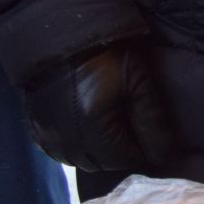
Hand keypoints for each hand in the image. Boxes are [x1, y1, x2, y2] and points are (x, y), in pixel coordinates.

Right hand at [22, 39, 178, 172]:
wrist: (62, 39)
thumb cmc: (106, 56)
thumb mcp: (137, 82)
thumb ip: (151, 121)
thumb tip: (166, 155)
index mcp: (93, 128)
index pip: (125, 159)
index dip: (142, 152)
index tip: (153, 139)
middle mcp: (67, 141)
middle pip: (102, 164)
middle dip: (122, 153)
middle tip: (134, 132)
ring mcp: (47, 138)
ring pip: (80, 162)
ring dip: (99, 153)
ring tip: (113, 129)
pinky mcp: (36, 131)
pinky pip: (60, 153)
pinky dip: (77, 148)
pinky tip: (88, 130)